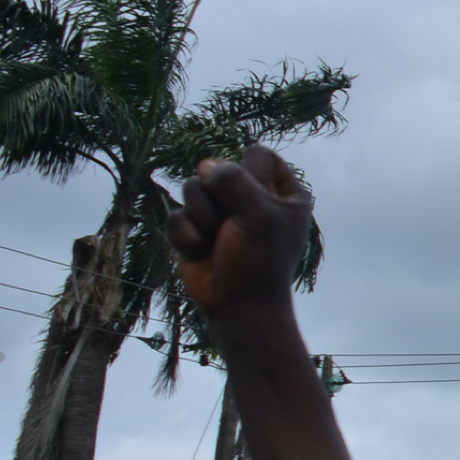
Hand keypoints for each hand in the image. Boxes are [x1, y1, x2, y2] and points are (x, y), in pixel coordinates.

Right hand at [166, 145, 314, 315]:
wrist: (238, 304)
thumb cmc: (259, 260)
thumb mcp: (258, 212)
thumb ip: (234, 178)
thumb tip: (207, 166)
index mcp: (282, 192)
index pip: (258, 154)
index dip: (248, 171)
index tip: (255, 198)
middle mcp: (251, 197)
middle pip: (219, 167)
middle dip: (218, 194)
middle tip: (232, 221)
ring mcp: (221, 212)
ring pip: (192, 187)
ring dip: (201, 216)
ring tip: (216, 238)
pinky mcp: (194, 228)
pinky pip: (177, 215)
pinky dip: (186, 235)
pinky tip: (201, 252)